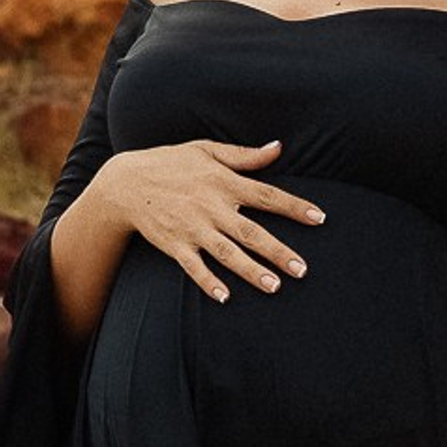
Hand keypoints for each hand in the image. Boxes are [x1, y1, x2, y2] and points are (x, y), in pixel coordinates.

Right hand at [94, 137, 322, 302]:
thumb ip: (244, 155)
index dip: (294, 206)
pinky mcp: (174, 244)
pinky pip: (193, 267)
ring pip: (227, 253)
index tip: (320, 218)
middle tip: (302, 269)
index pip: (267, 195)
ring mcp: (192, 228)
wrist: (125, 182)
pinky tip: (225, 297)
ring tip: (275, 287)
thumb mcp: (206, 150)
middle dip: (278, 251)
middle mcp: (211, 206)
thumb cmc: (170, 163)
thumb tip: (278, 148)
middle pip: (251, 231)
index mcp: (223, 181)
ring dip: (251, 271)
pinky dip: (208, 281)